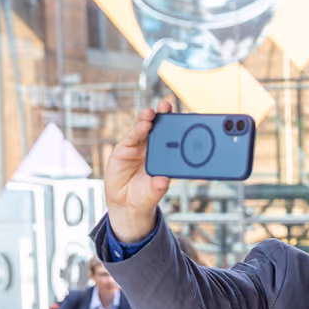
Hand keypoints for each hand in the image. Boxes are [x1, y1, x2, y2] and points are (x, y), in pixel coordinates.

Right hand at [104, 100, 173, 241]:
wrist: (126, 204)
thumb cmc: (145, 195)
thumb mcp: (153, 193)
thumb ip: (158, 187)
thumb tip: (163, 181)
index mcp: (164, 156)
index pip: (172, 138)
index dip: (177, 126)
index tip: (185, 118)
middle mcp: (152, 148)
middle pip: (158, 128)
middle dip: (162, 115)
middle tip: (166, 104)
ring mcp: (138, 147)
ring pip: (143, 129)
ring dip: (147, 119)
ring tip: (151, 113)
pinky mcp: (124, 149)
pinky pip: (131, 138)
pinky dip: (136, 131)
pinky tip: (142, 125)